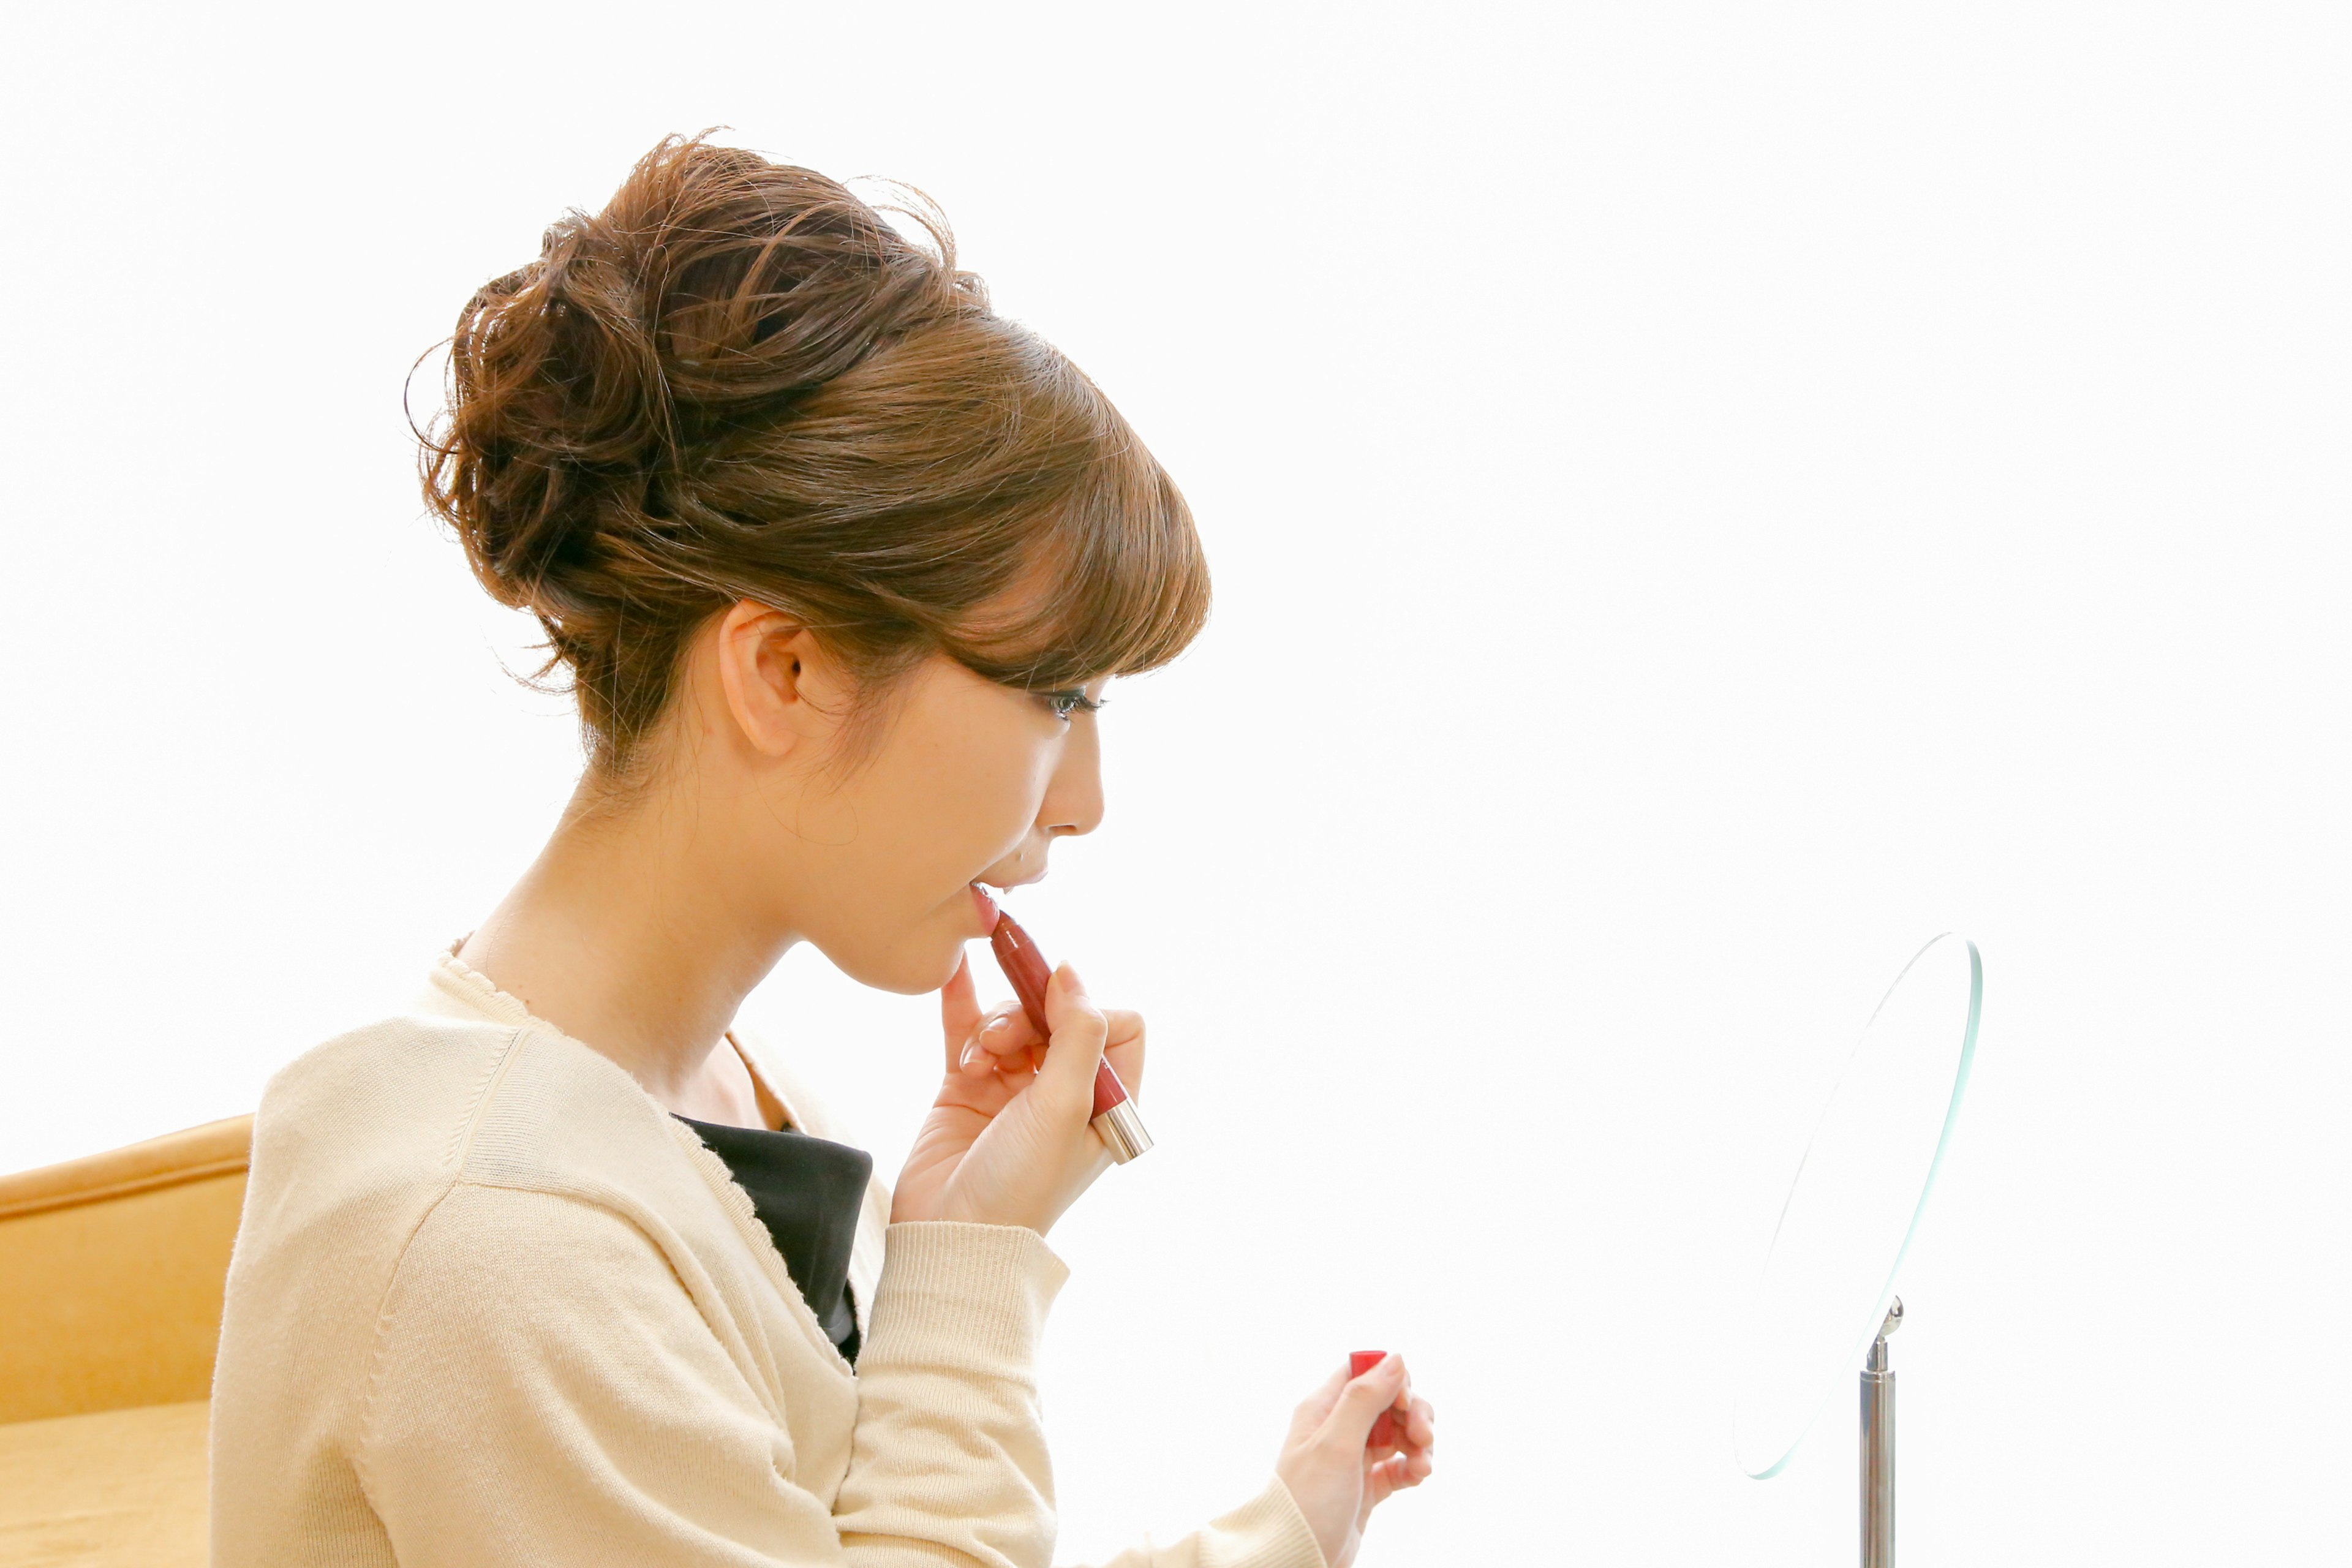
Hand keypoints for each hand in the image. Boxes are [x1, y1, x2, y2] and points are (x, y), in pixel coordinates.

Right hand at [891, 952, 1146, 1234]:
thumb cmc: (1021, 1185)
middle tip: (1003, 1043)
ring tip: (978, 1062)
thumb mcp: (1065, 1107)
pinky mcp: (968, 1088)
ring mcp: (1015, 1089)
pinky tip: (953, 973)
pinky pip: (968, 1032)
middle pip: (1060, 1015)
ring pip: (1013, 1021)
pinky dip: (964, 1005)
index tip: (1053, 1016)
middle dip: (1030, 1016)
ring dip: (994, 1028)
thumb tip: (1071, 972)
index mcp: (1108, 1103)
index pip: (1117, 1026)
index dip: (1087, 1011)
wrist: (951, 1235)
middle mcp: (1067, 1093)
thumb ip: (1078, 1034)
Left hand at [1273, 1354, 1434, 1567]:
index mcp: (1323, 1409)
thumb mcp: (1335, 1444)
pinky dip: (1413, 1467)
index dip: (1392, 1380)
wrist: (1297, 1557)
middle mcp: (1338, 1428)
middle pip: (1389, 1402)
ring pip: (1399, 1433)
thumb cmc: (1307, 1501)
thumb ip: (1365, 1399)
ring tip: (1423, 1466)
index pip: (1364, 1373)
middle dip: (1414, 1415)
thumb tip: (1396, 1359)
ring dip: (1419, 1443)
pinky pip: (1398, 1465)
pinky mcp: (1366, 1486)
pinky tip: (1418, 1476)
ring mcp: (1353, 1458)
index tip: (1405, 1403)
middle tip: (1423, 1438)